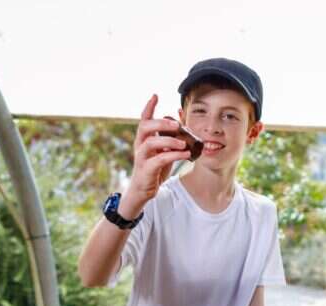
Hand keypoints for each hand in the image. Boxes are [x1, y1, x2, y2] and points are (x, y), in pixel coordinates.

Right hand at [120, 94, 190, 214]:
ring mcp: (141, 157)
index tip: (155, 95)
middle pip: (145, 127)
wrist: (144, 191)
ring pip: (151, 143)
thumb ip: (171, 138)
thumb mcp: (164, 151)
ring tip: (183, 144)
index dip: (149, 106)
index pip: (143, 119)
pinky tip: (185, 154)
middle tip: (177, 125)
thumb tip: (181, 121)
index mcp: (144, 138)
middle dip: (161, 123)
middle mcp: (140, 145)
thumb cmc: (154, 169)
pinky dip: (173, 156)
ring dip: (169, 141)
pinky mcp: (146, 169)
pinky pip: (159, 160)